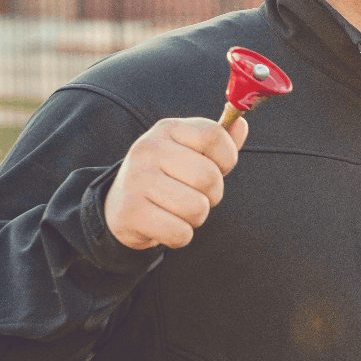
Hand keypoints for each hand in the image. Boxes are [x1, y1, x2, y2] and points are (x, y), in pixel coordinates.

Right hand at [103, 116, 247, 249]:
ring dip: (196, 217)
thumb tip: (241, 125)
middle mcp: (148, 149)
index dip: (227, 158)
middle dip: (213, 194)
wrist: (119, 204)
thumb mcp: (191, 150)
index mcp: (167, 128)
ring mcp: (136, 180)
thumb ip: (220, 139)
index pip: (213, 136)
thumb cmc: (168, 175)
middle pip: (208, 177)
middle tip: (196, 195)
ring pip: (197, 208)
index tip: (219, 168)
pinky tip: (166, 224)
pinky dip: (180, 236)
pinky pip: (179, 233)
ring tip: (179, 210)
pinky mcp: (130, 213)